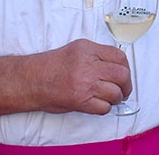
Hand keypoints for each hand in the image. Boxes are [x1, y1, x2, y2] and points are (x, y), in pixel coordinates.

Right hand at [0, 38, 130, 120]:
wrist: (31, 80)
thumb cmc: (51, 66)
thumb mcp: (76, 50)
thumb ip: (97, 55)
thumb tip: (117, 66)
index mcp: (87, 49)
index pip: (119, 56)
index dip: (126, 67)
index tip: (124, 73)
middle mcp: (88, 64)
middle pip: (122, 75)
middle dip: (127, 85)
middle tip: (124, 90)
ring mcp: (84, 83)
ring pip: (115, 93)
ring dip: (117, 98)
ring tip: (111, 98)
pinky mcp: (80, 101)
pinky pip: (103, 107)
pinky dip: (105, 108)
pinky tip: (99, 104)